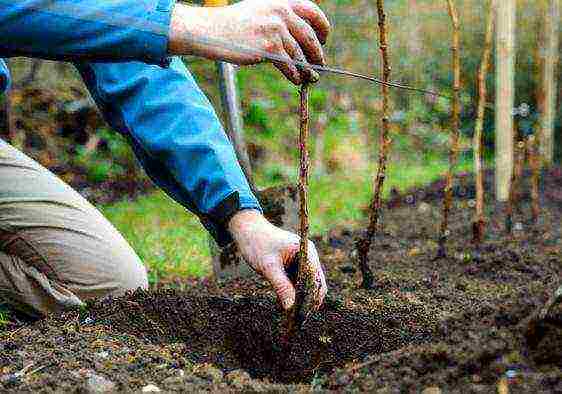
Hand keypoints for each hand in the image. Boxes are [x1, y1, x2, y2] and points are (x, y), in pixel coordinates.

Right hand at [169, 0, 330, 83]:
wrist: (211, 31)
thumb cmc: (233, 25)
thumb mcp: (259, 11)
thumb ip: (279, 18)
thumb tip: (300, 40)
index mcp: (280, 1)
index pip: (311, 11)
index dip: (322, 26)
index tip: (324, 38)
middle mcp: (280, 13)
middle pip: (309, 35)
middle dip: (317, 52)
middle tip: (319, 62)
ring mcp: (275, 29)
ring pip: (299, 53)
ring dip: (306, 67)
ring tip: (308, 76)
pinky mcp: (270, 47)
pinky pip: (289, 65)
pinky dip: (294, 74)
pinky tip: (295, 79)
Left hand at [228, 209, 326, 309]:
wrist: (248, 230)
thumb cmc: (257, 245)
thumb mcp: (268, 267)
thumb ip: (281, 286)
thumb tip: (291, 308)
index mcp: (306, 251)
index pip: (316, 279)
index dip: (312, 297)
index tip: (303, 314)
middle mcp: (309, 256)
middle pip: (316, 283)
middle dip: (309, 301)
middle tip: (299, 320)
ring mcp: (303, 261)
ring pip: (309, 285)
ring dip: (303, 299)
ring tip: (295, 318)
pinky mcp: (295, 265)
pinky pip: (300, 283)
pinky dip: (296, 294)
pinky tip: (288, 306)